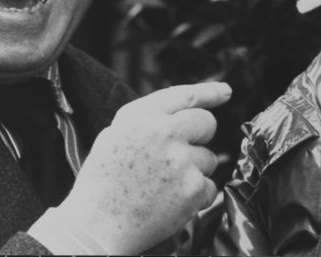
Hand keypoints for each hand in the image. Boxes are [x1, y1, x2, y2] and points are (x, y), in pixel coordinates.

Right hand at [54, 81, 231, 253]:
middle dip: (201, 136)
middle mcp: (164, 133)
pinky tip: (170, 203)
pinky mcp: (193, 188)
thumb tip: (182, 111)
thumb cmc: (101, 185)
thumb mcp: (114, 137)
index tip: (225, 91)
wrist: (95, 229)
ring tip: (163, 186)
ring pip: (209, 158)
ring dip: (195, 171)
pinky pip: (209, 186)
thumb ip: (147, 119)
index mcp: (141, 117)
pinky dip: (196, 197)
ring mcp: (181, 161)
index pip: (185, 95)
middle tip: (181, 154)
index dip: (209, 91)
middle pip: (206, 122)